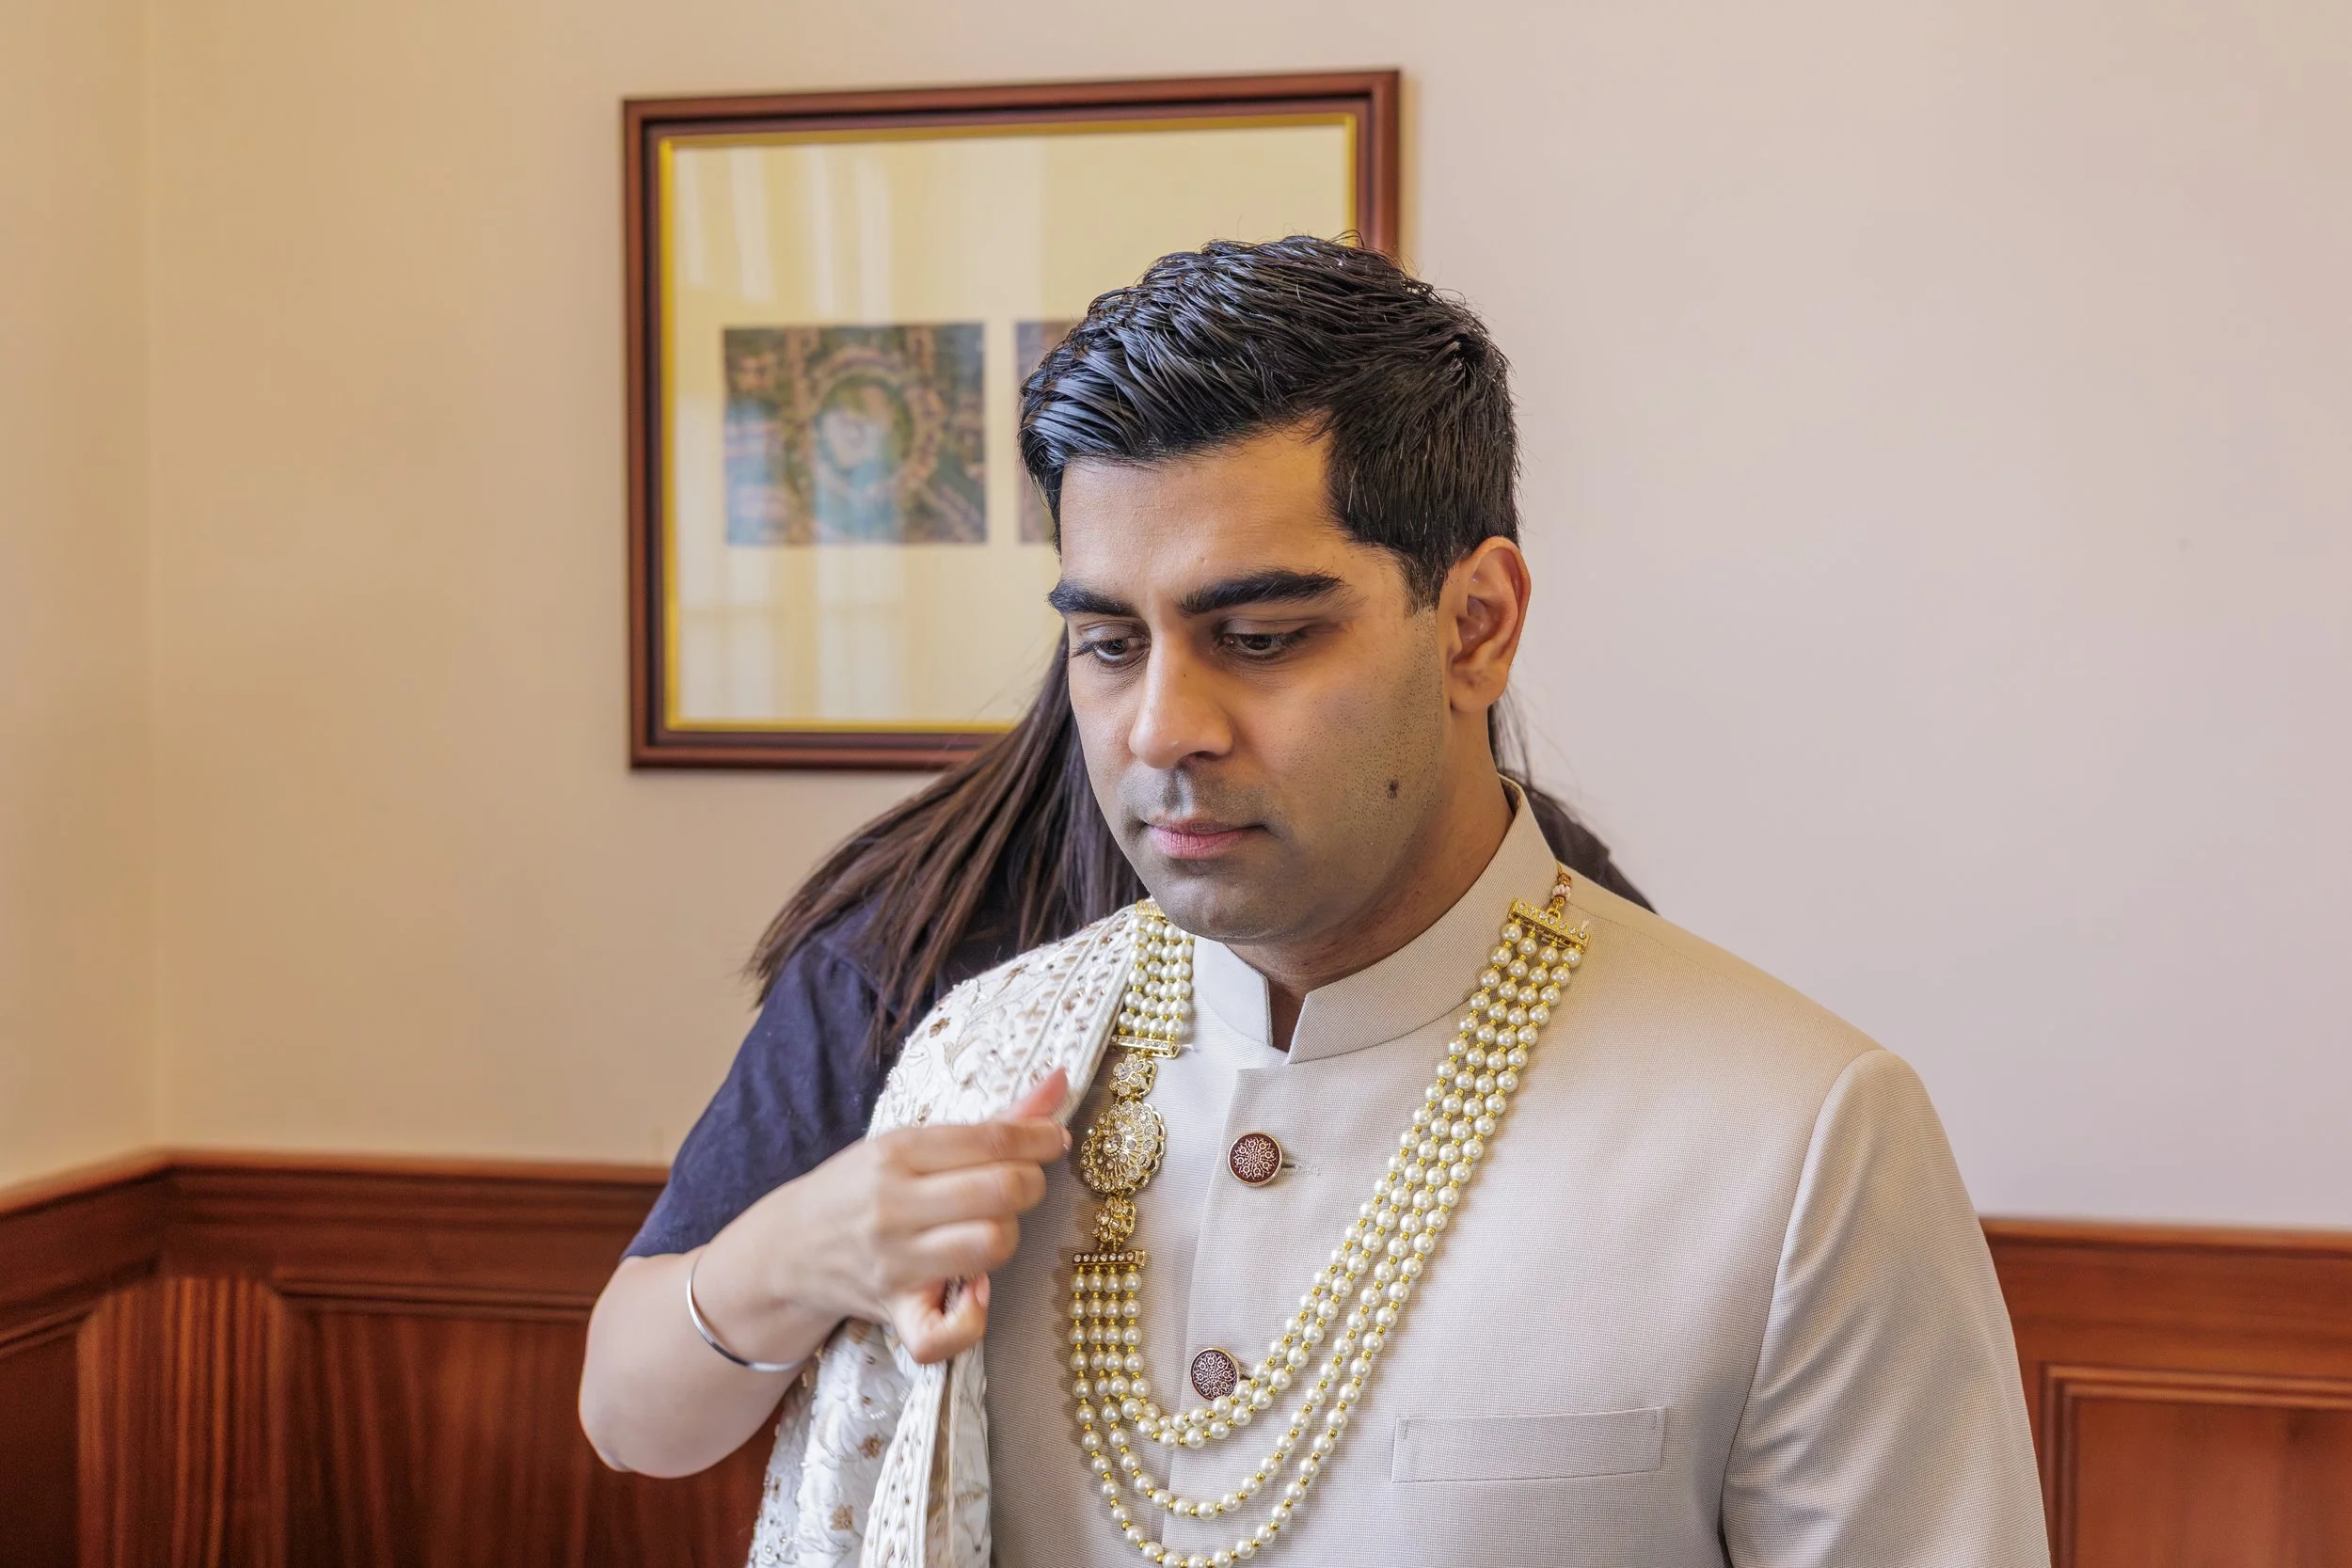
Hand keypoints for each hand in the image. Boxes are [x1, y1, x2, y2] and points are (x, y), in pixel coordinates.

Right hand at [712, 1069, 1070, 1366]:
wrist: (789, 1248)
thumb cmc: (861, 1187)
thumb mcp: (911, 1142)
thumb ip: (991, 1120)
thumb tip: (1060, 1082)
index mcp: (898, 1151)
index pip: (992, 1140)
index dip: (1039, 1138)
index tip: (1053, 1140)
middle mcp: (894, 1205)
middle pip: (1001, 1193)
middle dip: (1029, 1185)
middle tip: (1019, 1186)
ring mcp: (893, 1263)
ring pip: (990, 1247)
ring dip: (1006, 1236)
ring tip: (990, 1228)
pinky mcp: (894, 1312)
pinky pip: (944, 1334)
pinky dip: (971, 1320)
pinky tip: (974, 1292)